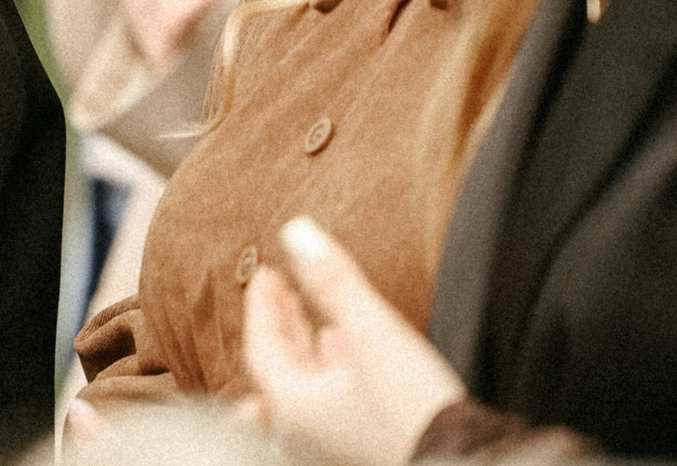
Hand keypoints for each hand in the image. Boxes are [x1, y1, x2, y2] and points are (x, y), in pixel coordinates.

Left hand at [242, 217, 465, 465]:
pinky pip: (334, 409)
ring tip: (318, 324)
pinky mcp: (364, 449)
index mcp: (293, 407)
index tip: (267, 276)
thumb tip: (298, 233)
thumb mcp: (372, 333)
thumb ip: (334, 282)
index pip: (260, 347)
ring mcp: (333, 445)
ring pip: (308, 391)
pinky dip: (335, 378)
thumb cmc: (416, 414)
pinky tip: (356, 364)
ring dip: (309, 353)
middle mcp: (305, 432)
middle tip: (284, 291)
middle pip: (280, 370)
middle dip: (284, 326)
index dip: (262, 306)